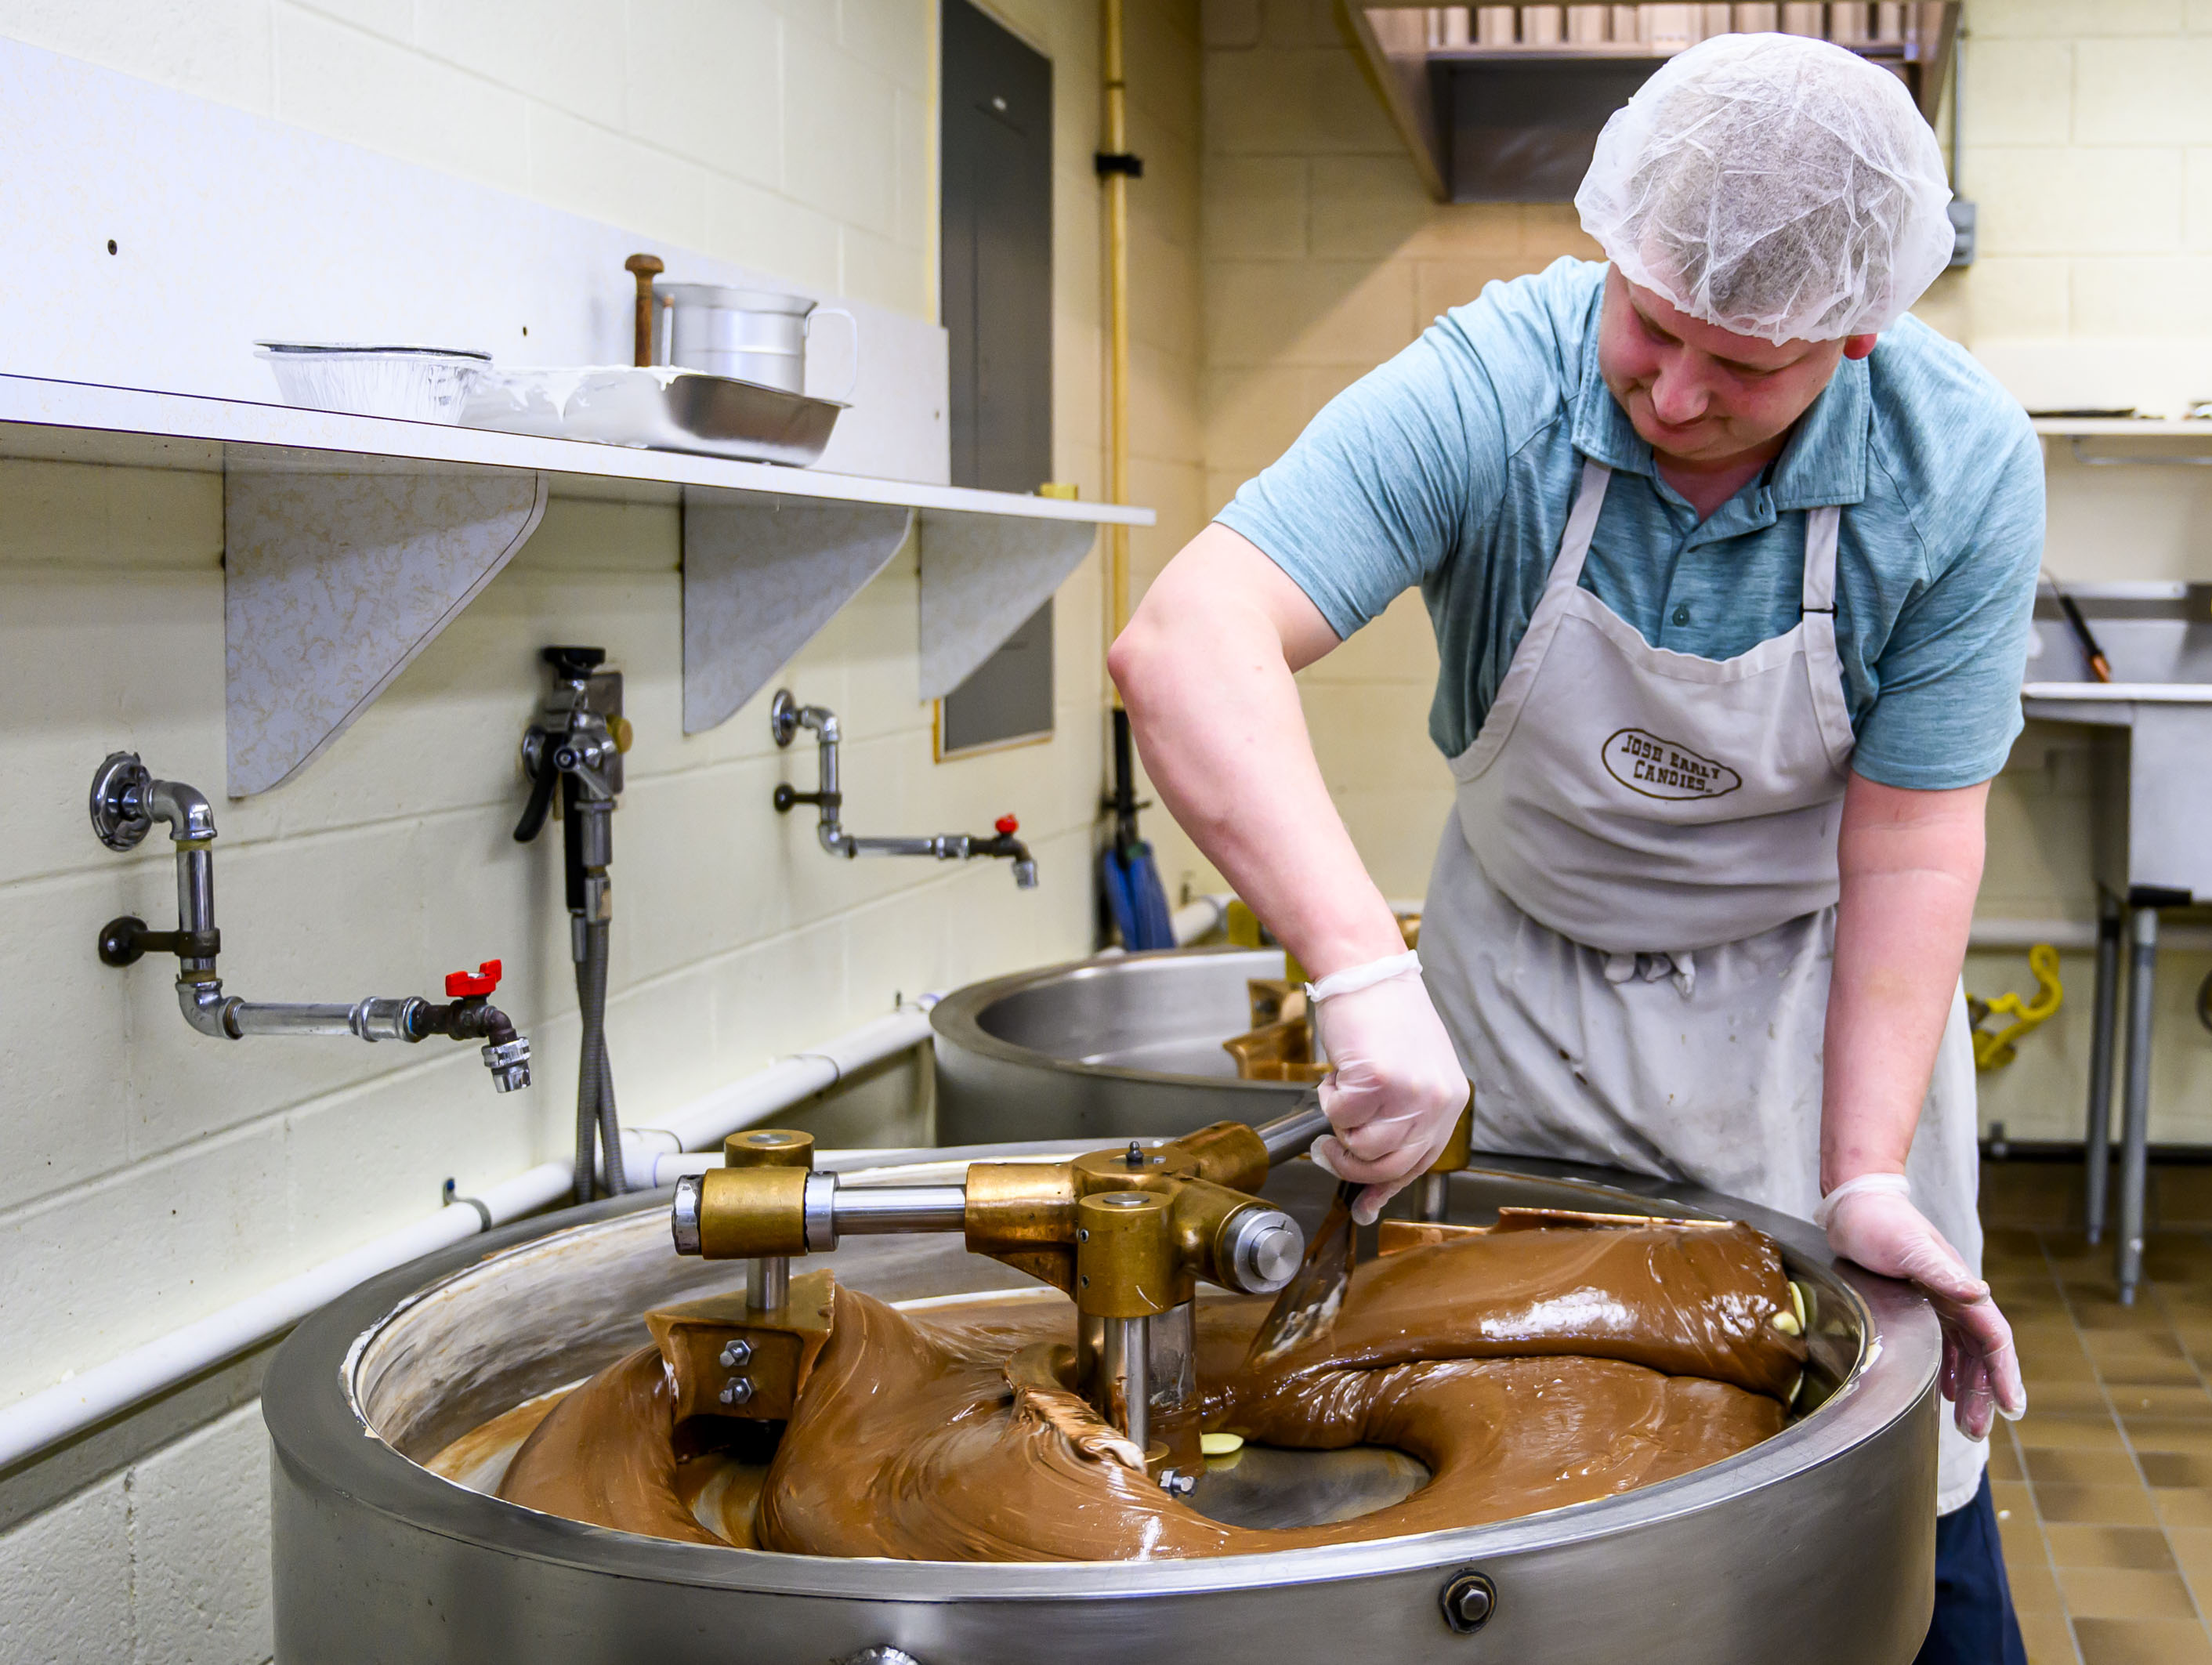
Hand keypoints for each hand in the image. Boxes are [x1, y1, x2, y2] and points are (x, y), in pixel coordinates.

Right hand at [1306, 963, 1468, 1225]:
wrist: (1367, 971)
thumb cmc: (1383, 1017)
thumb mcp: (1409, 1073)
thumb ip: (1400, 1121)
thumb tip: (1372, 1182)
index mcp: (1450, 1102)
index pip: (1419, 1164)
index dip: (1385, 1188)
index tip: (1364, 1205)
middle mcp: (1437, 1101)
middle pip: (1390, 1166)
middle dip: (1350, 1163)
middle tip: (1328, 1148)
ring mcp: (1410, 1092)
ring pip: (1362, 1147)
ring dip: (1339, 1125)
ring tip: (1342, 1091)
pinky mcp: (1378, 1080)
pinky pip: (1340, 1117)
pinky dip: (1329, 1099)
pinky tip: (1337, 1073)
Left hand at [1820, 1174, 2025, 1439]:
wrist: (1854, 1202)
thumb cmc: (1879, 1222)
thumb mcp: (1909, 1247)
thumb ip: (1942, 1272)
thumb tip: (1980, 1294)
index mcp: (1960, 1288)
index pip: (1993, 1339)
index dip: (2004, 1374)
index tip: (2011, 1408)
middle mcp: (1956, 1297)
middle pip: (1981, 1354)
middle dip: (1985, 1394)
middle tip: (1977, 1433)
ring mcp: (1939, 1301)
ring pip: (1964, 1354)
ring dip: (1969, 1389)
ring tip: (1967, 1425)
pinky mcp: (1918, 1302)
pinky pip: (1944, 1344)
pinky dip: (1948, 1370)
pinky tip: (1947, 1392)